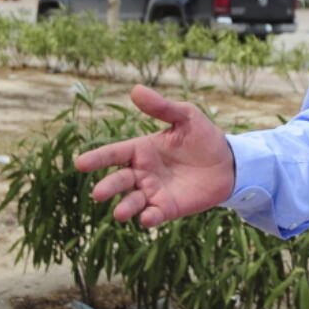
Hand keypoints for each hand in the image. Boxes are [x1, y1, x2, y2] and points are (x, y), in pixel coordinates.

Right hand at [74, 85, 235, 227]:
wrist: (228, 162)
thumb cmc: (203, 137)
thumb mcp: (185, 116)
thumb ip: (161, 107)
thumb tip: (136, 89)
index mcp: (141, 149)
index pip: (115, 153)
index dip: (97, 158)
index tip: (80, 163)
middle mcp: (142, 173)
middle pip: (119, 180)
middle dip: (108, 187)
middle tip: (99, 193)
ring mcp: (153, 192)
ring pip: (132, 201)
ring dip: (125, 207)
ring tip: (120, 212)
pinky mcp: (167, 208)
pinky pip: (154, 214)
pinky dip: (149, 218)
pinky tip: (147, 218)